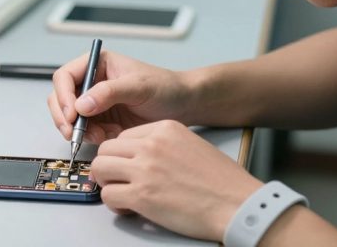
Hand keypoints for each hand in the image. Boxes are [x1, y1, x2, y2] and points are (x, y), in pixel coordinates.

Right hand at [48, 50, 191, 143]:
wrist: (182, 106)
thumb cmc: (165, 87)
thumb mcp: (139, 86)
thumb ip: (110, 92)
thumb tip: (81, 105)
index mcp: (97, 64)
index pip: (65, 77)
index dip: (63, 95)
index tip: (72, 113)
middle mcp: (91, 82)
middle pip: (60, 98)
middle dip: (64, 117)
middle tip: (74, 132)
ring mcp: (94, 103)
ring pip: (68, 117)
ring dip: (78, 130)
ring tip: (100, 136)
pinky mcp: (100, 121)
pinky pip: (84, 131)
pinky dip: (90, 137)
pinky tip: (108, 137)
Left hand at [91, 120, 262, 240]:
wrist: (236, 204)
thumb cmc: (221, 181)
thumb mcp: (191, 144)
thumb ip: (163, 145)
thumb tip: (140, 156)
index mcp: (164, 128)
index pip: (123, 136)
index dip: (122, 155)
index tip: (127, 166)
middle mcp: (151, 145)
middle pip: (106, 149)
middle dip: (109, 167)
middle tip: (119, 180)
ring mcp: (144, 169)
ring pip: (99, 169)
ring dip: (107, 183)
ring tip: (121, 193)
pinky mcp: (141, 195)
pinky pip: (108, 195)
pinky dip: (114, 204)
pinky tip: (128, 207)